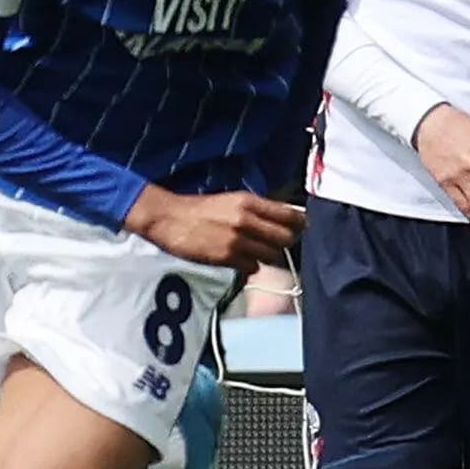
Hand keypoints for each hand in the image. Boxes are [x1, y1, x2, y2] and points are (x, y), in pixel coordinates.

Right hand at [127, 184, 306, 271]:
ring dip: (268, 257)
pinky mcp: (227, 257)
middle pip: (286, 237)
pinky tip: (240, 261)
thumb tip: (281, 218)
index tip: (300, 228)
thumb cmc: (199, 209)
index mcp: (249, 201)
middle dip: (286, 243)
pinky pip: (253, 268)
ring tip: (257, 253)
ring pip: (272, 255)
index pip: (289, 214)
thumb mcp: (231, 201)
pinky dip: (250, 267)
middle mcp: (246, 219)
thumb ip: (255, 209)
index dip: (299, 223)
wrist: (169, 218)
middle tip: (278, 245)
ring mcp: (238, 239)